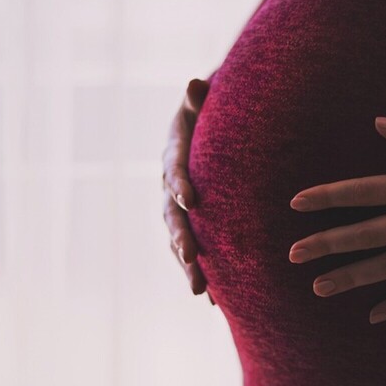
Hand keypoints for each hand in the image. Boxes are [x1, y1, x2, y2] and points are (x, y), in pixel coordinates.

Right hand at [162, 77, 215, 304]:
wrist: (214, 128)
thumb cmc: (213, 111)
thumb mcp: (206, 100)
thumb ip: (200, 98)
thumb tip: (195, 83)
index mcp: (174, 154)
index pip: (173, 169)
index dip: (179, 183)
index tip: (190, 199)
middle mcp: (170, 186)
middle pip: (172, 215)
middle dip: (181, 237)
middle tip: (191, 257)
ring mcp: (178, 209)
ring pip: (178, 240)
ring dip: (188, 266)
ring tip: (200, 290)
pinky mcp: (192, 224)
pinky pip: (194, 252)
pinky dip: (203, 273)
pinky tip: (215, 301)